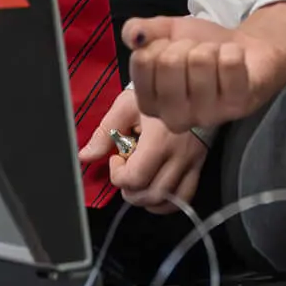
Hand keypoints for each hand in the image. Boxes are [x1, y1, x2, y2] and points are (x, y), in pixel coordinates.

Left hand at [78, 88, 208, 214]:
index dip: (118, 175)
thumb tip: (85, 156)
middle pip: (151, 195)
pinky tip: (156, 190)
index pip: (135, 178)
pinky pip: (186, 197)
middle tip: (125, 171)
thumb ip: (104, 133)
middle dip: (130, 190)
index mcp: (159, 140)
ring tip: (140, 181)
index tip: (117, 157)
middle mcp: (179, 155)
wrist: (189, 84)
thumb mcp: (125, 106)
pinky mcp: (200, 165)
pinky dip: (168, 202)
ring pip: (169, 201)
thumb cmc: (156, 93)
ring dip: (147, 199)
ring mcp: (192, 162)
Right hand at [127, 6, 285, 131]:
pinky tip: (235, 61)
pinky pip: (229, 64)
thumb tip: (133, 37)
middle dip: (185, 45)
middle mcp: (175, 117)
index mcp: (151, 103)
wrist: (246, 51)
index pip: (142, 61)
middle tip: (197, 52)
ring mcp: (208, 115)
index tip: (170, 49)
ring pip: (200, 61)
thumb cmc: (201, 47)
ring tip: (217, 57)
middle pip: (169, 61)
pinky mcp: (238, 106)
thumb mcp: (165, 34)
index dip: (158, 44)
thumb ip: (139, 31)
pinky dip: (233, 52)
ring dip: (211, 48)